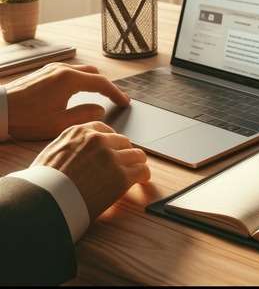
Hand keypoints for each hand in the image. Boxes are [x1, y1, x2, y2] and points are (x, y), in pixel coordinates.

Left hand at [6, 62, 129, 139]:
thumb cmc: (26, 118)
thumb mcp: (59, 123)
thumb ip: (85, 115)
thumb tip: (99, 110)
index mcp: (69, 80)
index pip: (102, 83)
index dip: (116, 93)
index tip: (125, 102)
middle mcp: (62, 70)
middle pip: (93, 73)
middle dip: (105, 86)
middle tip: (113, 100)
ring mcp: (52, 69)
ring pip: (81, 71)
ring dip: (92, 82)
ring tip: (97, 97)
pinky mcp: (43, 72)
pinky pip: (69, 72)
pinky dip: (80, 81)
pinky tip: (77, 93)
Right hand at [31, 121, 150, 219]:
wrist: (43, 202)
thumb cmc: (42, 183)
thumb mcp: (51, 152)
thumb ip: (69, 145)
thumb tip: (77, 150)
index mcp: (80, 132)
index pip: (104, 129)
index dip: (112, 140)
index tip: (114, 148)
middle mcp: (98, 140)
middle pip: (123, 141)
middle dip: (125, 153)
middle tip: (126, 164)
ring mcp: (112, 157)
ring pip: (137, 154)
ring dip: (137, 163)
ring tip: (137, 172)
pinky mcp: (121, 176)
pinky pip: (142, 171)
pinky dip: (143, 176)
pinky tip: (142, 181)